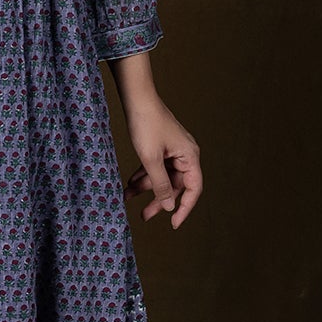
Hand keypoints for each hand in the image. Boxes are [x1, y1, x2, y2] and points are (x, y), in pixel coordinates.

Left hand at [122, 98, 201, 227]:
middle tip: (145, 216)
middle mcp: (185, 154)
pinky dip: (143, 175)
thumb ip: (160, 184)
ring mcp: (173, 150)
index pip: (193, 189)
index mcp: (190, 156)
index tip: (174, 224)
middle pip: (176, 185)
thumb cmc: (146, 124)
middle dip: (159, 200)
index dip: (184, 208)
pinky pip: (155, 167)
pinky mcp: (161, 146)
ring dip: (146, 187)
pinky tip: (129, 183)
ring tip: (127, 197)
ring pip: (162, 176)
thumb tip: (169, 206)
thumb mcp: (150, 159)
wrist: (136, 97)